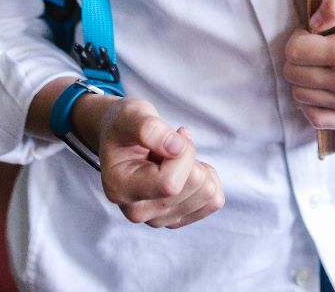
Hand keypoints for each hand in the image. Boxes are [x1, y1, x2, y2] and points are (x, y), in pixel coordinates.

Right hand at [96, 98, 224, 228]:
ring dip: (198, 167)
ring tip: (172, 158)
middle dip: (190, 156)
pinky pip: (214, 200)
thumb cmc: (124, 126)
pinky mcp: (176, 218)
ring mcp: (158, 219)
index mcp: (120, 189)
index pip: (170, 183)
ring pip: (208, 193)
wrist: (121, 140)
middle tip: (169, 146)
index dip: (184, 153)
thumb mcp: (130, 115)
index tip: (176, 134)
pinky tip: (185, 169)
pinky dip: (207, 179)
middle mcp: (137, 212)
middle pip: (195, 185)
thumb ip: (147, 128)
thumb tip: (176, 147)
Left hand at [282, 0, 334, 129]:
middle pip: (293, 75)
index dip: (299, 36)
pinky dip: (313, 102)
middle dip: (301, 57)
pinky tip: (325, 83)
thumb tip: (312, 24)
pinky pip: (316, 118)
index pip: (293, 51)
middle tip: (321, 45)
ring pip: (300, 95)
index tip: (317, 30)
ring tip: (326, 62)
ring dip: (306, 77)